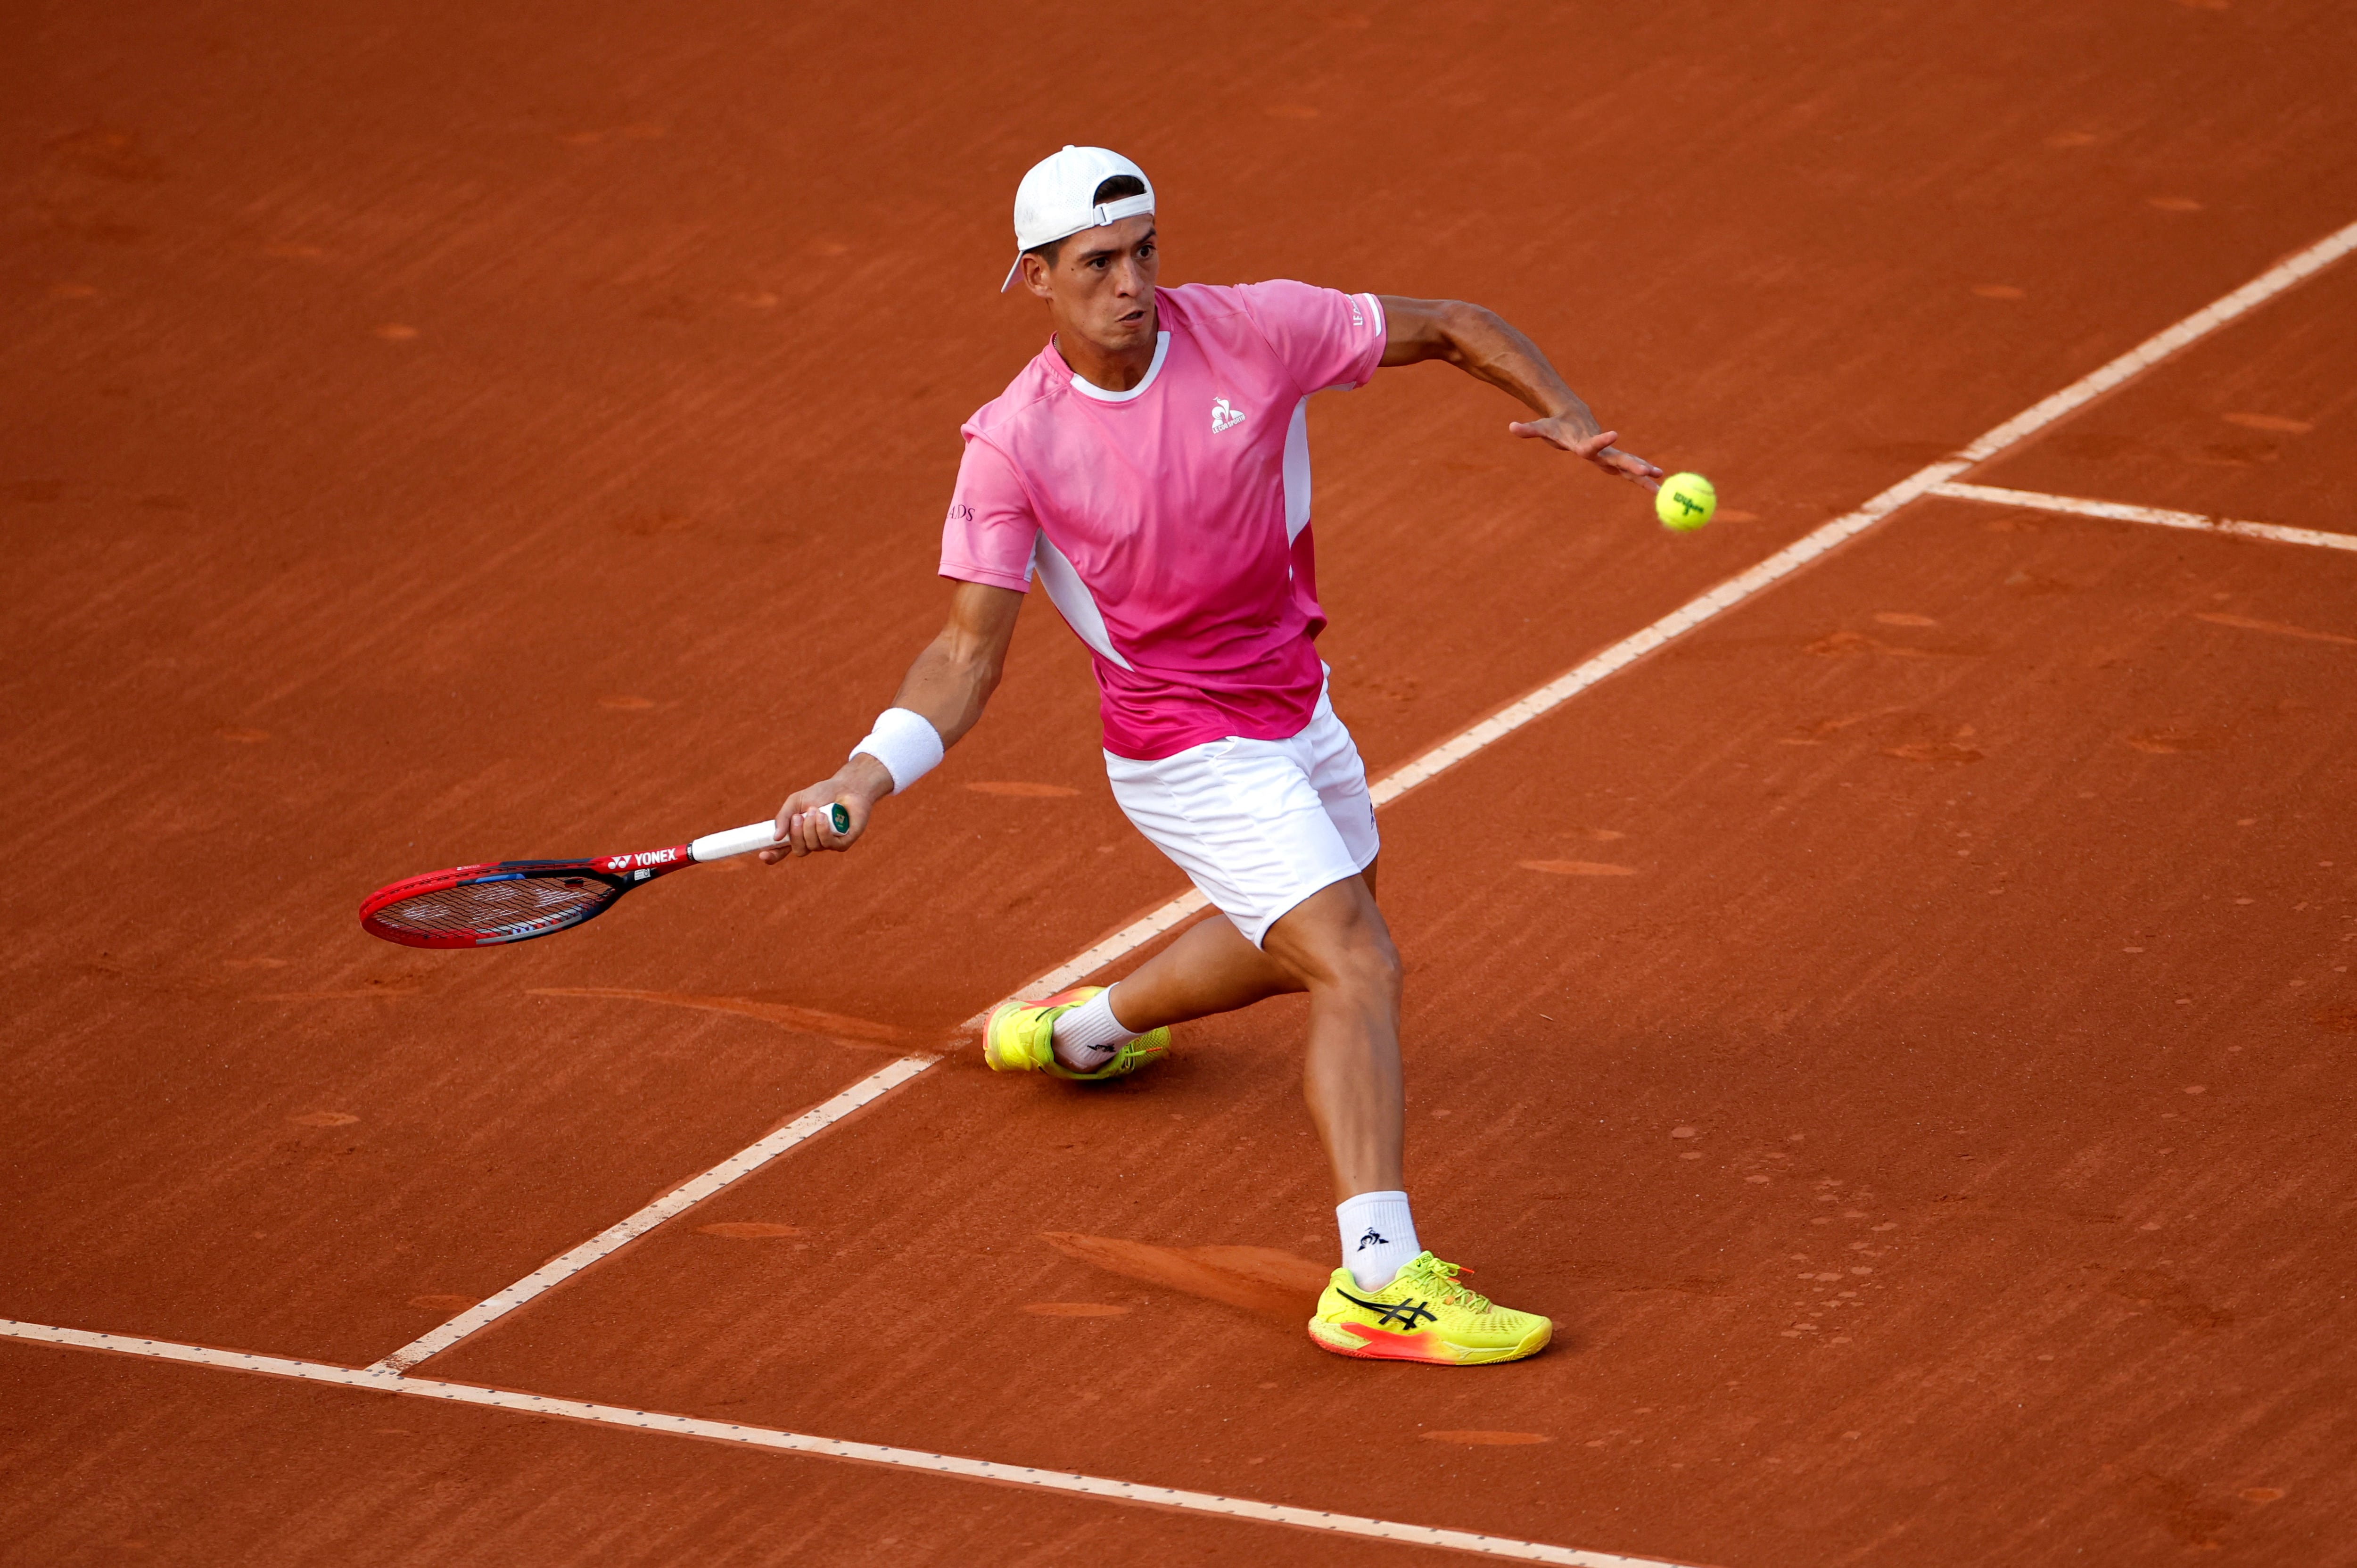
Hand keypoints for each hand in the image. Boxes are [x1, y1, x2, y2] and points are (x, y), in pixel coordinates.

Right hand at [759, 757, 890, 861]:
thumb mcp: (796, 801)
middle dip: (795, 834)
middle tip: (798, 816)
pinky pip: (829, 844)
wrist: (847, 786)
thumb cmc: (822, 793)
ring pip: (813, 846)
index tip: (762, 854)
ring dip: (811, 828)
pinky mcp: (843, 843)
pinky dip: (823, 831)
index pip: (782, 850)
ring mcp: (828, 844)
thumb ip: (783, 816)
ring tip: (815, 811)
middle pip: (798, 850)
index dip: (772, 856)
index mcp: (798, 834)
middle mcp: (812, 842)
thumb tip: (775, 837)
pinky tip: (823, 817)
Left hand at [1508, 416, 1664, 491]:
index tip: (1615, 433)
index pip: (1593, 444)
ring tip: (1662, 483)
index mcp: (1584, 444)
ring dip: (1645, 475)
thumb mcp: (1542, 428)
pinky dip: (1642, 480)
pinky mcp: (1613, 462)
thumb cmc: (1557, 426)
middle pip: (1619, 459)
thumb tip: (1511, 426)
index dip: (1602, 440)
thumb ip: (1529, 429)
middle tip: (1651, 471)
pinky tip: (1657, 489)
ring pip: (1629, 467)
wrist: (1574, 417)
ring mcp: (1609, 456)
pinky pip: (1629, 473)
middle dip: (1635, 465)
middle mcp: (1600, 451)